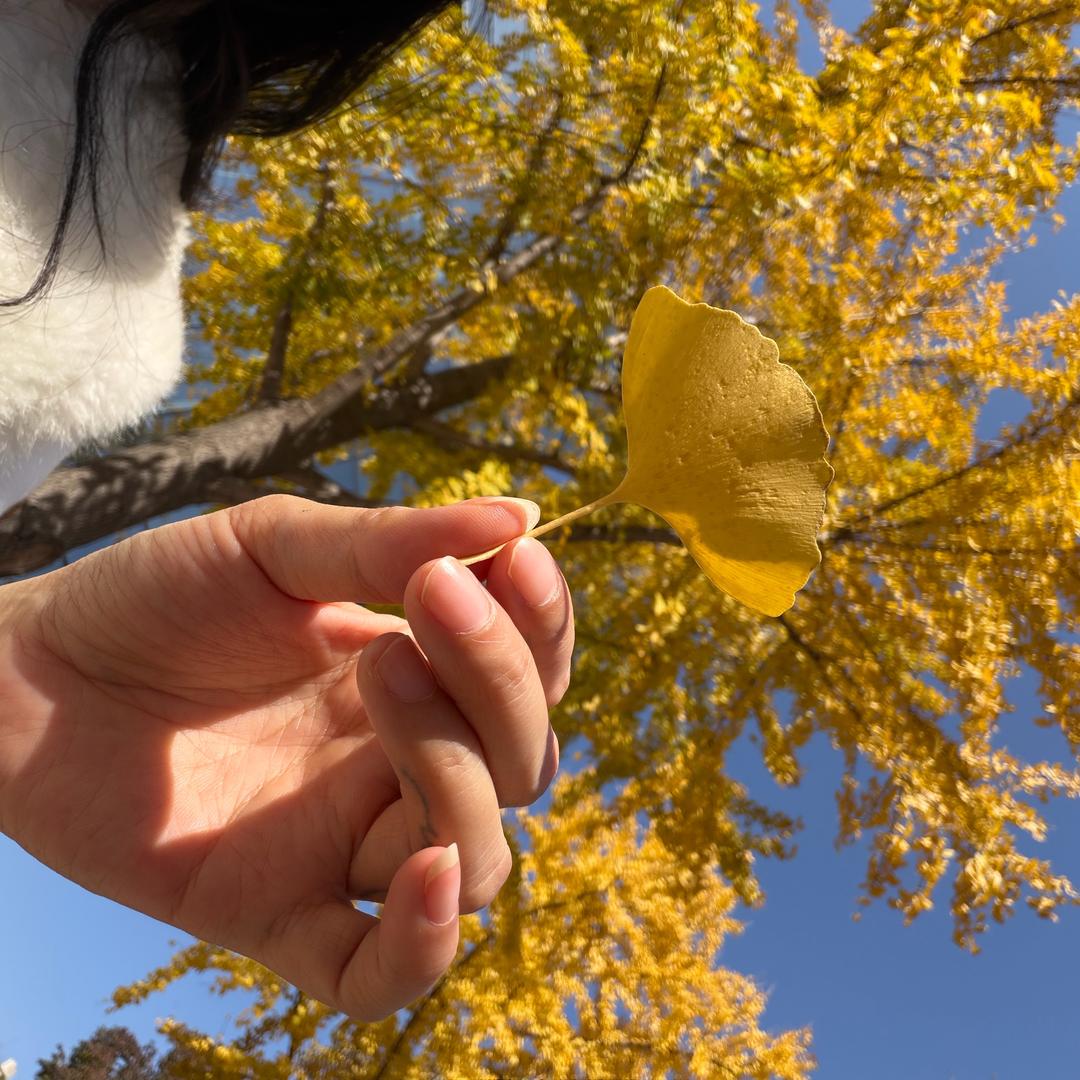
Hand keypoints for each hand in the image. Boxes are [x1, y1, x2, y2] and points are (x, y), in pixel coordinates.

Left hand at [0, 494, 572, 1018]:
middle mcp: (396, 768)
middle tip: (424, 602)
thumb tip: (522, 520)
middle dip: (495, 685)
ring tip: (384, 676)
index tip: (517, 560)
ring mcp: (342, 845)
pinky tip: (425, 875)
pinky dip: (423, 948)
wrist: (28, 670)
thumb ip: (392, 542)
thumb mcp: (276, 545)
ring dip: (458, 778)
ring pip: (472, 860)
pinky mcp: (276, 914)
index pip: (531, 678)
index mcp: (415, 680)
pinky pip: (377, 974)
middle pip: (521, 767)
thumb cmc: (155, 594)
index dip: (544, 631)